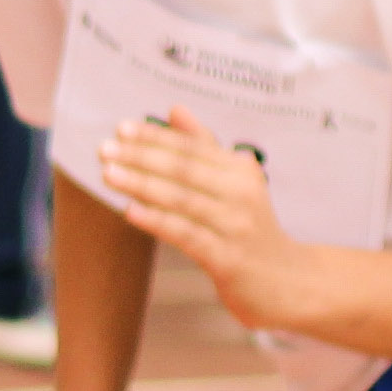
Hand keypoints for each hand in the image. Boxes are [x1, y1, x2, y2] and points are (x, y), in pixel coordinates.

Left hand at [92, 112, 309, 334]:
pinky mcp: (228, 259)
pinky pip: (186, 234)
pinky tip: (130, 211)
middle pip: (185, 170)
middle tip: (104, 148)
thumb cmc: (248, 227)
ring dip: (142, 185)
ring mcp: (236, 226)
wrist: (287, 282)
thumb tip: (175, 109)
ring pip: (182, 199)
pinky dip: (157, 220)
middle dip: (142, 156)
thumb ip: (204, 147)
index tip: (122, 127)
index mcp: (241, 170)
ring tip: (108, 174)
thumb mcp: (234, 183)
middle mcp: (242, 193)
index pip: (192, 147)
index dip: (156, 136)